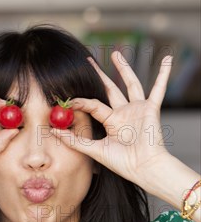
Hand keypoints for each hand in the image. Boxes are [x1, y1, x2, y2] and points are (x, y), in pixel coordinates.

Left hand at [50, 51, 172, 184]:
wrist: (144, 168)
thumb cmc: (122, 163)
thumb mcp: (94, 150)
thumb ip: (74, 140)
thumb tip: (52, 131)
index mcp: (111, 122)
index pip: (93, 105)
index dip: (79, 102)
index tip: (66, 99)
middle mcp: (124, 114)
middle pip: (109, 89)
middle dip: (100, 75)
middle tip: (88, 60)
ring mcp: (138, 110)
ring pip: (130, 84)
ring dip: (124, 68)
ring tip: (115, 53)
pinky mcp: (151, 109)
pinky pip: (159, 88)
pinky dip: (164, 74)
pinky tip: (168, 59)